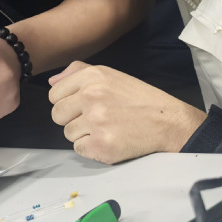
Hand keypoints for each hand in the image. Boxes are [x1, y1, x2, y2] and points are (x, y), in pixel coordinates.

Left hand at [49, 62, 206, 163]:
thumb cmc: (139, 99)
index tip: (83, 106)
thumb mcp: (111, 75)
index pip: (54, 94)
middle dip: (72, 119)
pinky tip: (109, 139)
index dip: (67, 102)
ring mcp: (96, 122)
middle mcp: (91, 96)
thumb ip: (78, 72)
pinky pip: (79, 149)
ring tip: (106, 128)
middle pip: (57, 115)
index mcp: (92, 77)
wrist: (169, 122)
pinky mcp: (101, 145)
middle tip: (95, 119)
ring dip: (83, 134)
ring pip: (68, 133)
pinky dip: (92, 148)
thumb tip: (51, 81)